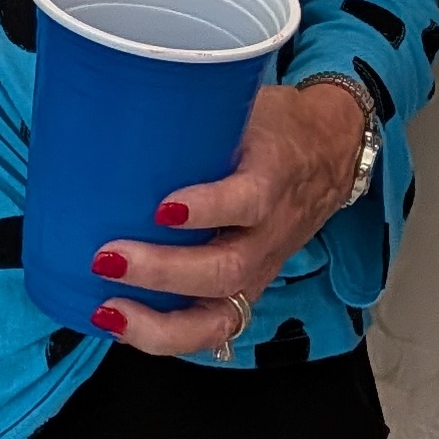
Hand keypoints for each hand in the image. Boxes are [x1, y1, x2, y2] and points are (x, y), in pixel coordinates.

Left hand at [84, 80, 366, 356]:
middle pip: (226, 269)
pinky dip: (163, 333)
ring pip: (220, 316)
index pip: (250, 201)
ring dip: (159, 322)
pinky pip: (211, 327)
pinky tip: (118, 322)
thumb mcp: (245, 106)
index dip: (209, 208)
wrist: (331, 153)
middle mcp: (269, 233)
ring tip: (107, 311)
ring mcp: (260, 269)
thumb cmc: (273, 127)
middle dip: (163, 272)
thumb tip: (113, 104)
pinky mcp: (247, 290)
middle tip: (107, 257)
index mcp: (273, 176)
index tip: (162, 207)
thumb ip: (197, 112)